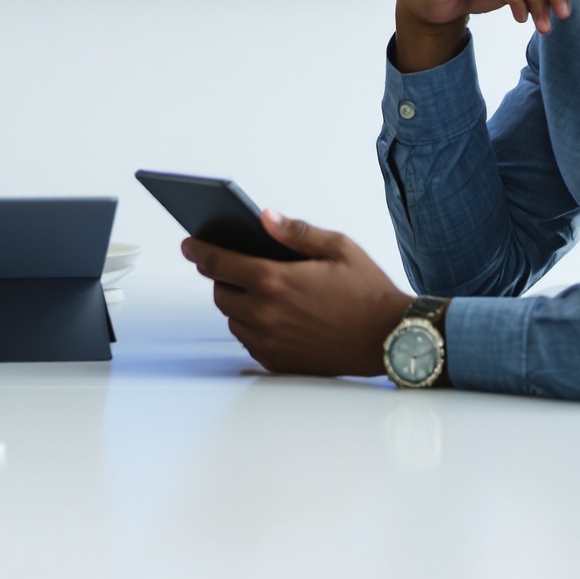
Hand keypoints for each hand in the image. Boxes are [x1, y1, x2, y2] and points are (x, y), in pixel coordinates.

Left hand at [183, 212, 412, 376]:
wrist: (391, 338)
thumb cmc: (368, 291)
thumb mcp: (338, 247)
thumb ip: (296, 232)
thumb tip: (264, 217)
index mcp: (275, 281)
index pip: (218, 262)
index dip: (199, 250)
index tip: (188, 244)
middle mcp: (266, 314)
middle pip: (220, 292)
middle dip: (222, 276)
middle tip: (234, 265)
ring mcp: (270, 341)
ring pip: (232, 318)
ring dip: (237, 302)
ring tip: (257, 289)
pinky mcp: (278, 361)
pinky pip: (248, 341)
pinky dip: (251, 326)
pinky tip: (271, 314)